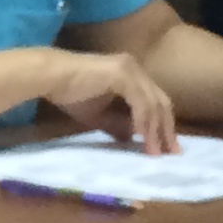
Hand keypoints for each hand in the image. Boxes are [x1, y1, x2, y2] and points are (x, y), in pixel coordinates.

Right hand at [38, 52, 178, 153]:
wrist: (51, 77)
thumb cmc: (70, 93)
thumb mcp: (99, 115)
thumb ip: (118, 124)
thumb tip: (132, 139)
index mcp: (132, 74)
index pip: (156, 101)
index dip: (163, 125)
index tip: (166, 148)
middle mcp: (136, 69)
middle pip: (161, 102)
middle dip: (167, 130)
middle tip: (171, 153)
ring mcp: (130, 70)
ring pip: (153, 104)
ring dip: (155, 130)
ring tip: (155, 153)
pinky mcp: (122, 75)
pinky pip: (140, 102)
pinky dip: (143, 122)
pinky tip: (142, 139)